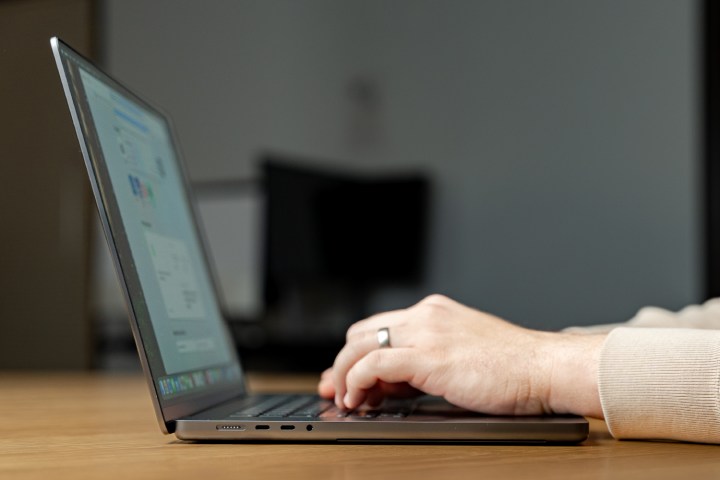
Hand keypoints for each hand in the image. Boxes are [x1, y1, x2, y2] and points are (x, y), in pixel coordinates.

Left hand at [318, 294, 604, 416]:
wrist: (544, 368)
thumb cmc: (514, 368)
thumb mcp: (463, 354)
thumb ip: (427, 361)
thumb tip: (394, 382)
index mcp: (434, 311)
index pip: (379, 326)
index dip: (357, 352)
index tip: (346, 375)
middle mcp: (425, 316)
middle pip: (362, 332)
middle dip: (343, 362)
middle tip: (336, 387)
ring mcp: (426, 333)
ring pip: (361, 346)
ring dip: (345, 374)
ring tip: (346, 398)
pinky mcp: (430, 357)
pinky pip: (375, 365)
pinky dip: (358, 382)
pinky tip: (358, 398)